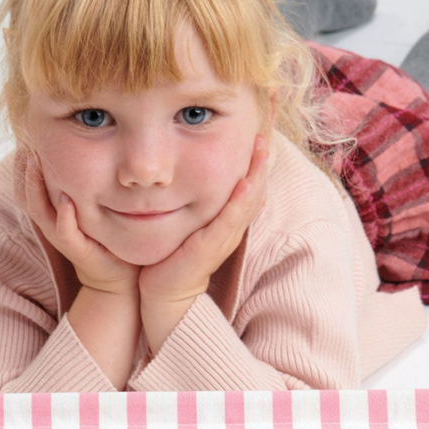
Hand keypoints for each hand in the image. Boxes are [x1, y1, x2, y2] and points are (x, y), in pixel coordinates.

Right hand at [20, 150, 138, 296]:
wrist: (118, 273)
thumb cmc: (104, 233)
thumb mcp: (87, 203)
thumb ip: (80, 180)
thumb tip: (83, 144)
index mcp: (50, 211)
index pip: (25, 184)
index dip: (21, 162)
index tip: (25, 135)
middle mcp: (50, 223)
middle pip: (25, 193)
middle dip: (22, 167)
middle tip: (25, 140)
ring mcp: (62, 236)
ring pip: (39, 210)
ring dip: (35, 185)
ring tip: (36, 160)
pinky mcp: (78, 250)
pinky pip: (65, 232)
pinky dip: (64, 217)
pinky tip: (66, 200)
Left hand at [138, 135, 269, 304]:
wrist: (165, 293)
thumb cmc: (174, 258)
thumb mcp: (189, 225)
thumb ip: (195, 205)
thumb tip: (186, 175)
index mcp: (228, 223)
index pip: (249, 190)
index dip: (256, 165)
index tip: (257, 137)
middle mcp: (232, 229)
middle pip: (256, 192)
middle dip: (261, 164)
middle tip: (264, 135)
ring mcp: (224, 238)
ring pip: (249, 202)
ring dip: (257, 175)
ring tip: (262, 150)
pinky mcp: (211, 247)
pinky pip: (230, 220)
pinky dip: (240, 200)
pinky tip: (245, 181)